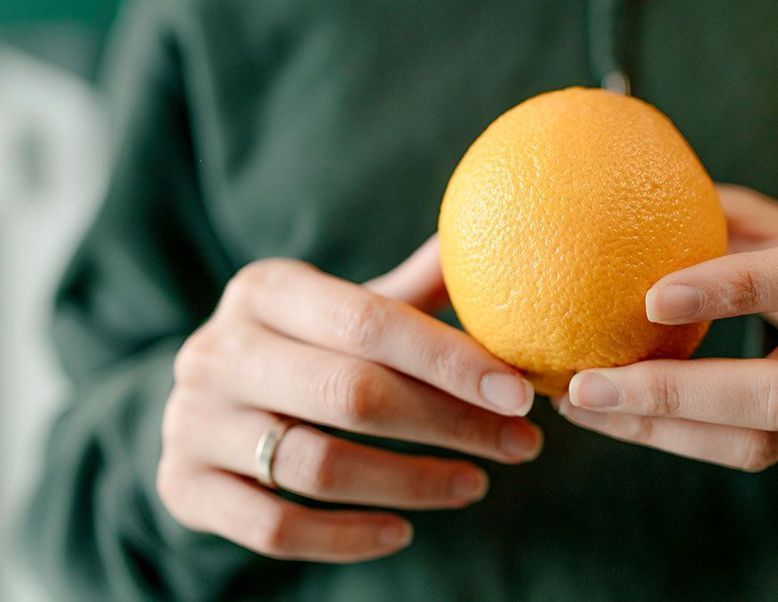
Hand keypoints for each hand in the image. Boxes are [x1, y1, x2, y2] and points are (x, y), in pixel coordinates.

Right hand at [157, 236, 540, 561]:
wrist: (203, 403)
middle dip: (450, 423)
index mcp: (264, 290)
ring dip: (412, 483)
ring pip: (317, 466)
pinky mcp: (184, 487)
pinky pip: (274, 527)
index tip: (518, 392)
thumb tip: (486, 239)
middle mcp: (218, 350)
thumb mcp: (343, 308)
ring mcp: (192, 422)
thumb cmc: (302, 349)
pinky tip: (402, 533)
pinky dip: (346, 537)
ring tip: (476, 484)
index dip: (449, 360)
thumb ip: (411, 290)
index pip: (367, 321)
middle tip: (521, 443)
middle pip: (350, 394)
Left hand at [558, 185, 777, 470]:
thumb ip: (726, 214)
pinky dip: (668, 438)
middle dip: (678, 394)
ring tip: (582, 405)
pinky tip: (611, 415)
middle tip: (588, 385)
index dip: (738, 290)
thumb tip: (629, 191)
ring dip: (659, 429)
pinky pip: (741, 456)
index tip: (651, 298)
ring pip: (759, 445)